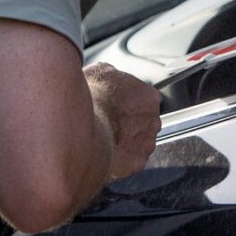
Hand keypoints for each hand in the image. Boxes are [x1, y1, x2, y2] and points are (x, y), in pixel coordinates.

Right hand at [84, 62, 161, 179]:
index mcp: (148, 96)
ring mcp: (146, 143)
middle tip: (108, 121)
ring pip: (138, 142)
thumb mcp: (99, 72)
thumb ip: (112, 76)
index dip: (129, 102)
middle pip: (144, 121)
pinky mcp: (136, 163)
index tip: (116, 104)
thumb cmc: (91, 98)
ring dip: (125, 140)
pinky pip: (129, 160)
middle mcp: (153, 120)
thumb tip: (108, 76)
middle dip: (129, 122)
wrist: (82, 128)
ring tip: (104, 137)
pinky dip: (119, 157)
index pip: (146, 99)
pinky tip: (104, 149)